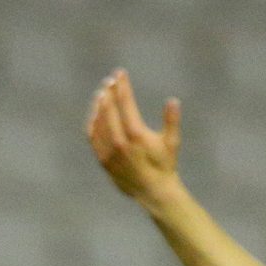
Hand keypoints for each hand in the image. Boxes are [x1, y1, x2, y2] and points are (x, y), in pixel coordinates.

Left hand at [86, 69, 183, 206]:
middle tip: (109, 81)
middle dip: (109, 92)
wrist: (152, 192)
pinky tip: (95, 114)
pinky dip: (93, 123)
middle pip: (109, 110)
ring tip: (102, 94)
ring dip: (99, 105)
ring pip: (98, 122)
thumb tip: (173, 101)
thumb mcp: (172, 143)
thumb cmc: (165, 165)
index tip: (120, 73)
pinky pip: (93, 137)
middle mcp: (120, 142)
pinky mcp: (103, 160)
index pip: (126, 103)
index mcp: (137, 135)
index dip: (122, 86)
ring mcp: (109, 152)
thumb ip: (171, 121)